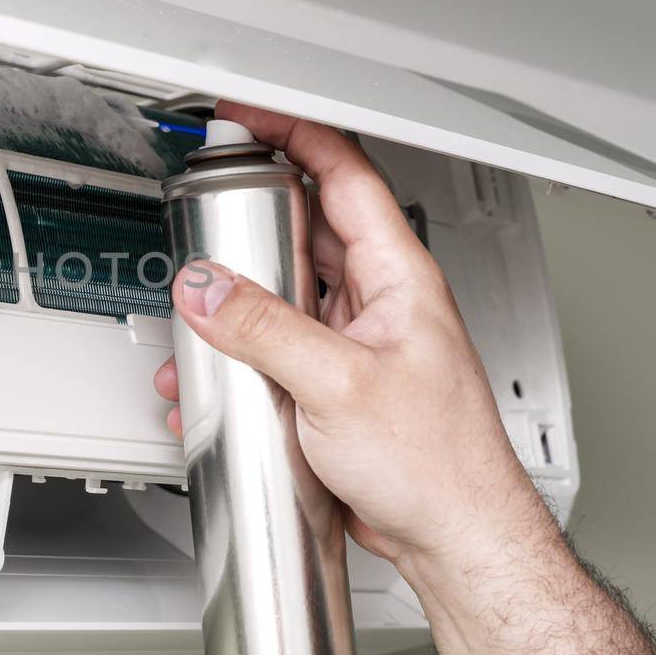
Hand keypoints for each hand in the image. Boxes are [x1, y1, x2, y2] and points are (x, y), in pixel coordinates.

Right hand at [154, 102, 549, 570]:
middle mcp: (382, 301)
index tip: (247, 118)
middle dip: (250, 224)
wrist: (456, 536)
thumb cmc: (439, 464)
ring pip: (288, 292)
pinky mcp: (339, 383)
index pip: (346, 174)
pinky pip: (283, 346)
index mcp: (400, 277)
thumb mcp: (338, 384)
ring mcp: (360, 341)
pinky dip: (245, 352)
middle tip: (205, 217)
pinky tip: (219, 376)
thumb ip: (264, 329)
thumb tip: (206, 288)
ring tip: (199, 316)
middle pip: (306, 230)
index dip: (295, 134)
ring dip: (239, 301)